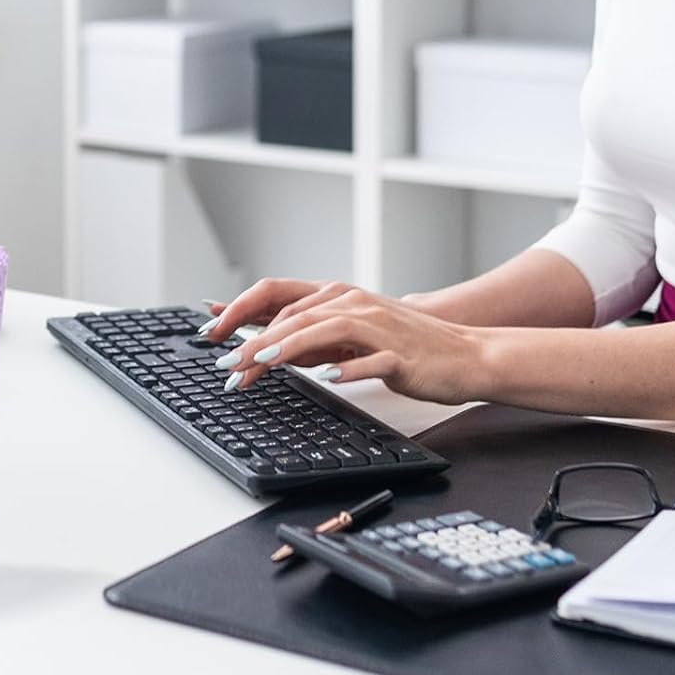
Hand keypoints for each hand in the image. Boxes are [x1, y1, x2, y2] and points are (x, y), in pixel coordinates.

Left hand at [208, 281, 486, 405]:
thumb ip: (308, 335)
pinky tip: (327, 377)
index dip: (242, 312)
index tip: (211, 335)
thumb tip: (261, 343)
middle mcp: (355, 304)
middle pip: (295, 317)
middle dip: (256, 341)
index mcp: (339, 297)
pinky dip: (347, 367)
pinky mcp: (400, 355)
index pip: (279, 299)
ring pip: (326, 330)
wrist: (463, 353)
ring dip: (292, 346)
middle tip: (227, 365)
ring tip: (264, 362)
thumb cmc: (402, 345)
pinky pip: (370, 360)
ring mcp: (378, 327)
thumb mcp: (349, 335)